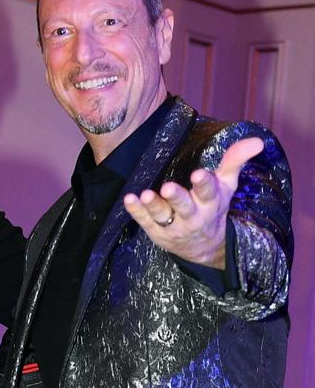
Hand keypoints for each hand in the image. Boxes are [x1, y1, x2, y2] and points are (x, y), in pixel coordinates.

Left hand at [123, 137, 263, 267]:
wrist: (205, 247)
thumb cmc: (213, 207)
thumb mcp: (226, 185)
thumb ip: (235, 161)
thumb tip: (257, 140)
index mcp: (210, 202)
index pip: (208, 192)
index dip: (204, 183)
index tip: (199, 174)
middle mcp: (193, 216)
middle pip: (184, 206)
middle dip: (177, 197)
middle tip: (168, 187)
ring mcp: (173, 226)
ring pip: (162, 216)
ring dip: (153, 205)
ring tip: (146, 194)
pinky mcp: (156, 232)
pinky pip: (145, 222)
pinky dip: (136, 211)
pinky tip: (129, 199)